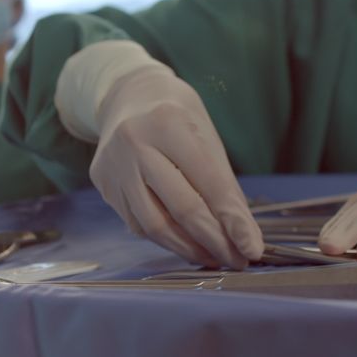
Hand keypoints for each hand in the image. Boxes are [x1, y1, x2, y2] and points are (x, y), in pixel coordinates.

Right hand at [89, 71, 262, 267]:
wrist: (127, 96)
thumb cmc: (177, 117)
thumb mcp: (207, 138)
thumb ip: (223, 185)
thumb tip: (242, 235)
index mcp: (168, 123)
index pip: (209, 184)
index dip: (234, 222)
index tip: (252, 248)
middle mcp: (135, 143)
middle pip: (181, 208)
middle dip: (215, 241)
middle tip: (237, 260)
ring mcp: (114, 166)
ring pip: (154, 225)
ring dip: (189, 248)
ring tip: (214, 257)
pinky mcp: (104, 184)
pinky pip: (138, 223)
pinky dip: (166, 238)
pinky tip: (185, 243)